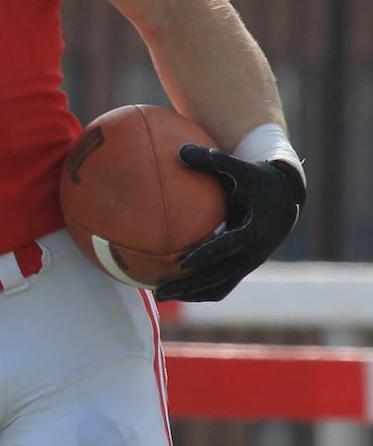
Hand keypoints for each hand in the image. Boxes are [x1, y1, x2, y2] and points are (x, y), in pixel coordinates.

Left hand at [154, 145, 305, 302]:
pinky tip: (172, 285)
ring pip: (219, 287)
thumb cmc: (256, 177)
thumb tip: (178, 151)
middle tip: (160, 291)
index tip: (181, 262)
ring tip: (160, 295)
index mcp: (255, 231)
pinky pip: (220, 284)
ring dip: (192, 294)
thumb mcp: (238, 167)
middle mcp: (253, 253)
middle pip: (220, 278)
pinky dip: (198, 288)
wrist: (285, 196)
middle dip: (190, 286)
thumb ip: (210, 159)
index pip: (227, 248)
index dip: (205, 255)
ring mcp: (249, 263)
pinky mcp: (243, 266)